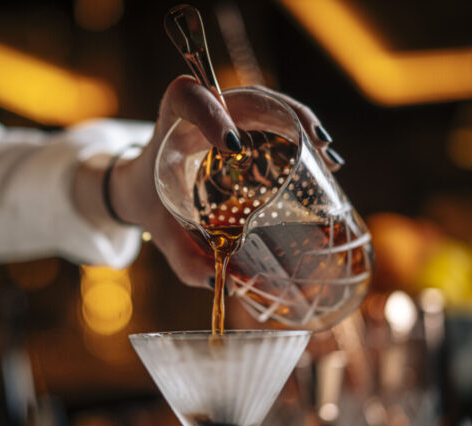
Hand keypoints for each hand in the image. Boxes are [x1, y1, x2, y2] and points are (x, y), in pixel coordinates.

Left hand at [108, 76, 340, 287]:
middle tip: (315, 146)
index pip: (187, 97)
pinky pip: (275, 120)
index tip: (233, 145)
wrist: (143, 185)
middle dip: (286, 115)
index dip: (210, 112)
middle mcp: (202, 110)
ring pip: (268, 106)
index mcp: (170, 124)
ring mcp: (227, 113)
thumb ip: (182, 255)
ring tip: (328, 156)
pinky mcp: (244, 124)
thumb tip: (220, 282)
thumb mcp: (160, 227)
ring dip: (303, 124)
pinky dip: (302, 135)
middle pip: (246, 97)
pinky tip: (325, 160)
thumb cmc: (149, 199)